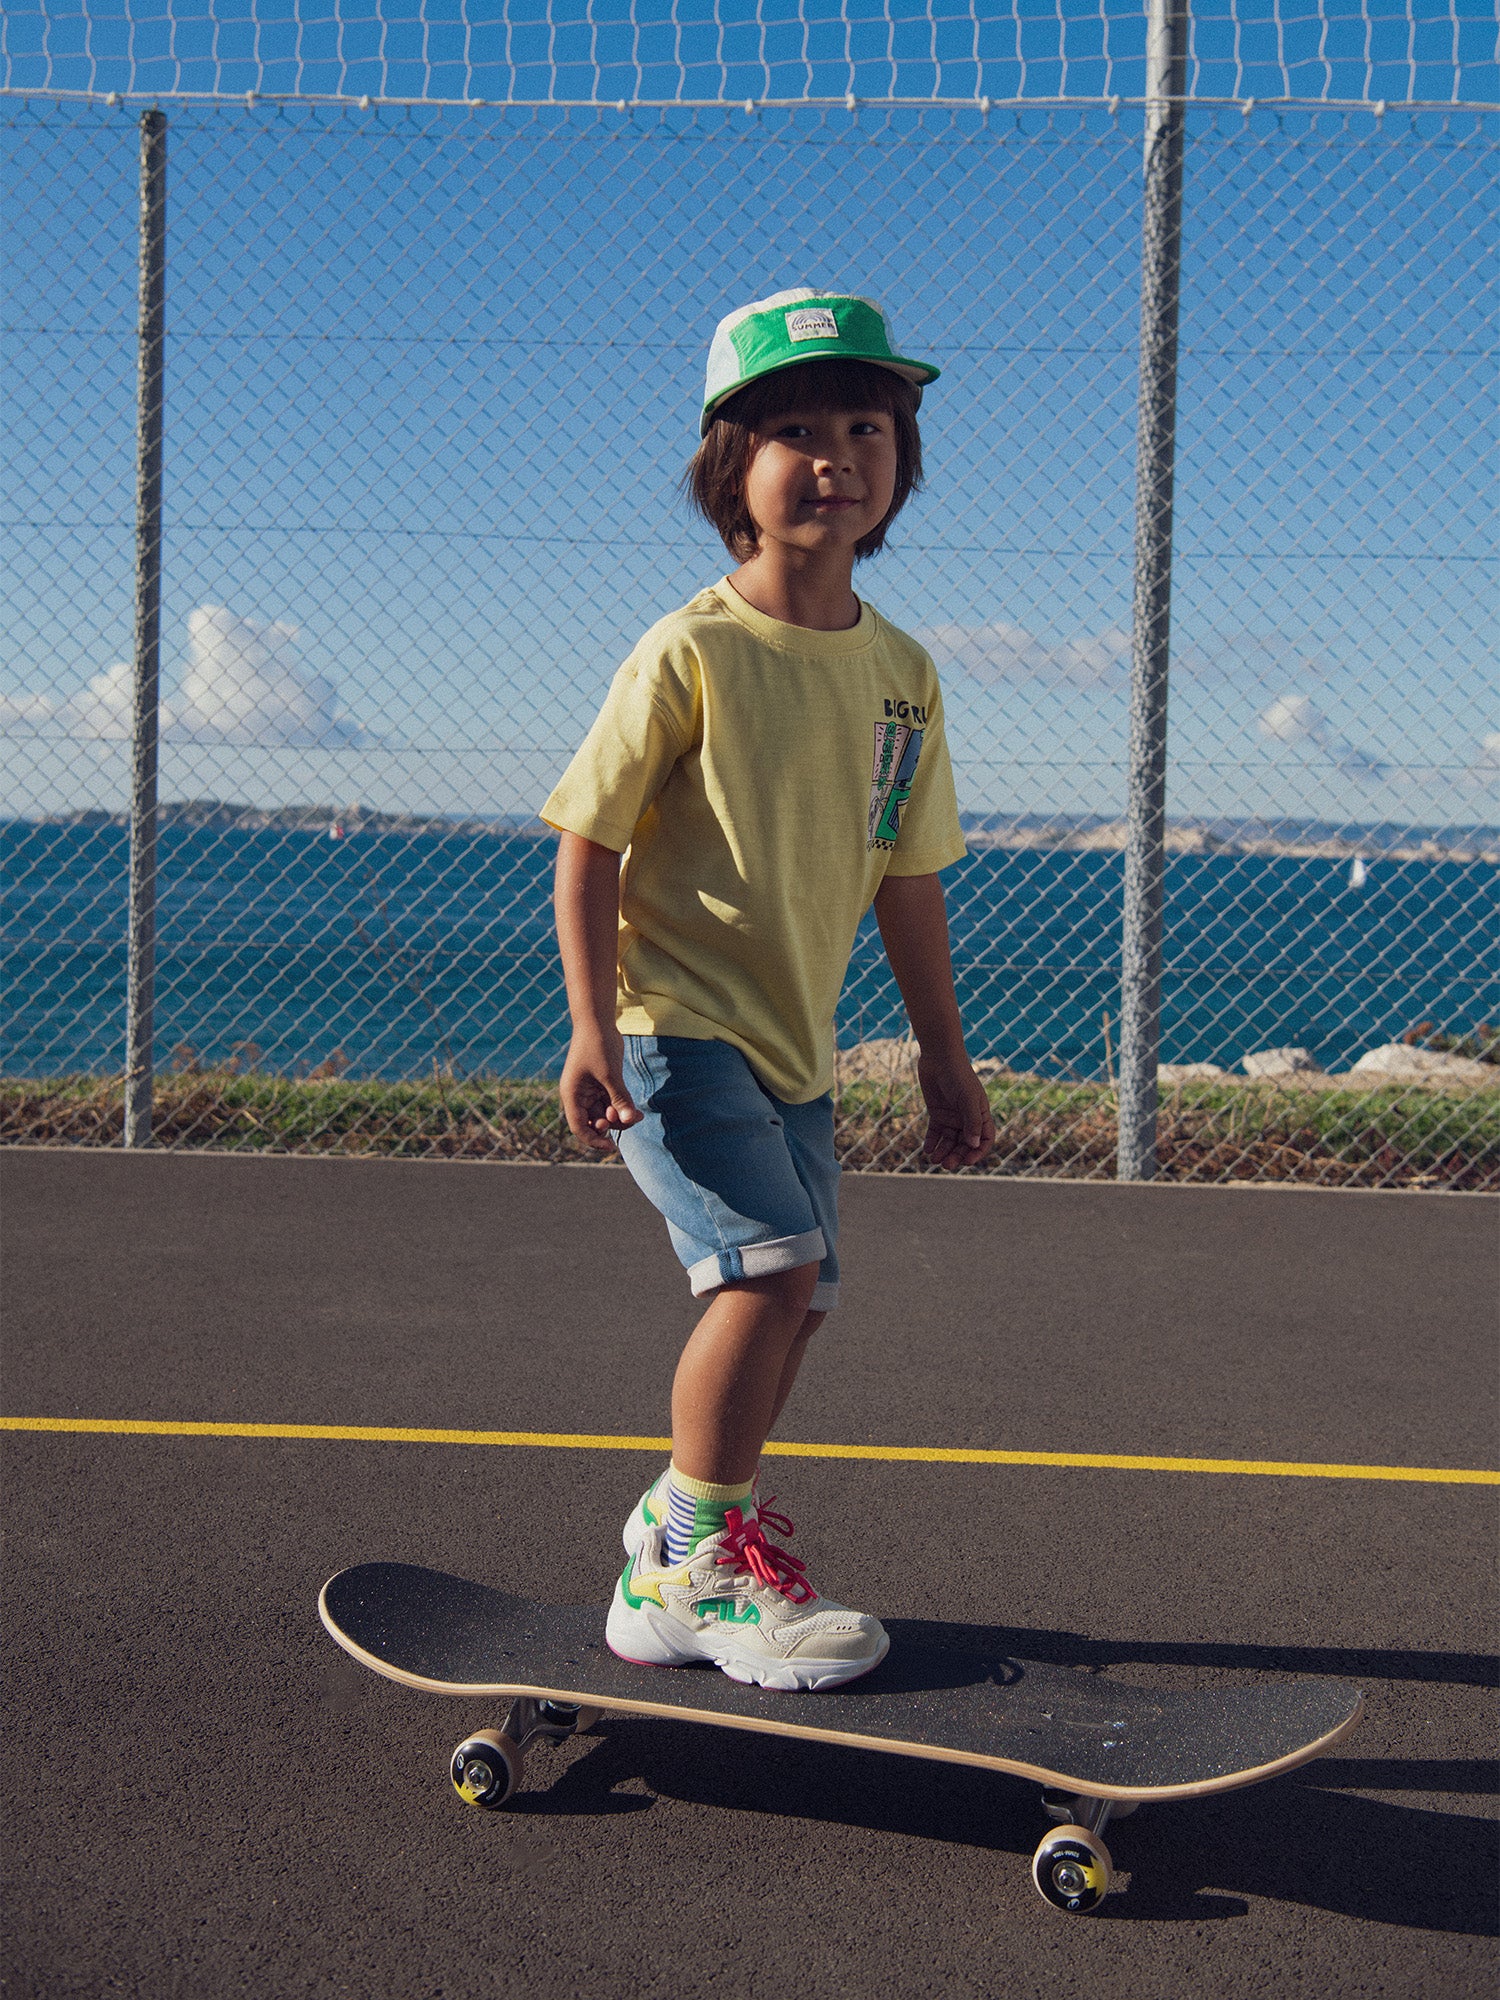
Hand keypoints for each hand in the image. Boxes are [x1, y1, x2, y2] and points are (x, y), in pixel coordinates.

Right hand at [561, 1029, 641, 1151]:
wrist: (597, 1021)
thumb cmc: (598, 1045)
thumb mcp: (611, 1075)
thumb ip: (620, 1099)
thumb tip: (629, 1121)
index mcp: (572, 1096)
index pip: (579, 1127)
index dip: (594, 1140)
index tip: (612, 1147)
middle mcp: (578, 1096)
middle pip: (594, 1122)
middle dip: (613, 1125)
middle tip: (632, 1118)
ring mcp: (589, 1090)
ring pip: (605, 1114)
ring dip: (620, 1117)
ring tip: (637, 1114)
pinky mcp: (600, 1084)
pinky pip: (611, 1103)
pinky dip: (622, 1107)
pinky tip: (636, 1110)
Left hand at [917, 1054, 994, 1169]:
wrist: (939, 1058)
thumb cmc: (958, 1076)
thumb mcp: (968, 1099)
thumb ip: (971, 1122)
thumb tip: (974, 1145)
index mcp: (981, 1115)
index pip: (984, 1140)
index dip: (978, 1152)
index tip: (967, 1161)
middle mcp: (967, 1118)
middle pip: (965, 1144)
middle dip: (957, 1155)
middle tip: (946, 1165)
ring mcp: (952, 1116)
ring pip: (949, 1141)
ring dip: (943, 1152)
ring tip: (934, 1160)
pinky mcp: (937, 1113)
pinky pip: (935, 1133)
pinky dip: (932, 1142)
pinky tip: (927, 1150)